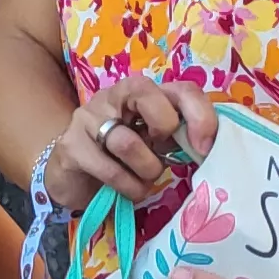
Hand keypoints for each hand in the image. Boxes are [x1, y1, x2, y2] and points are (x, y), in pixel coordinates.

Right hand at [48, 75, 216, 210]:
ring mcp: (87, 118)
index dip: (200, 115)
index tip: (203, 148)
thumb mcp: (158, 143)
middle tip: (162, 156)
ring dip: (146, 171)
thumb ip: (179, 136)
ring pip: (128, 142)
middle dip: (164, 130)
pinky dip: (129, 188)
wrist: (76, 177)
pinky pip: (110, 171)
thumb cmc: (125, 159)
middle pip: (146, 93)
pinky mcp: (71, 146)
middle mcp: (111, 96)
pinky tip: (127, 190)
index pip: (180, 88)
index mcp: (142, 92)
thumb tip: (206, 147)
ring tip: (143, 180)